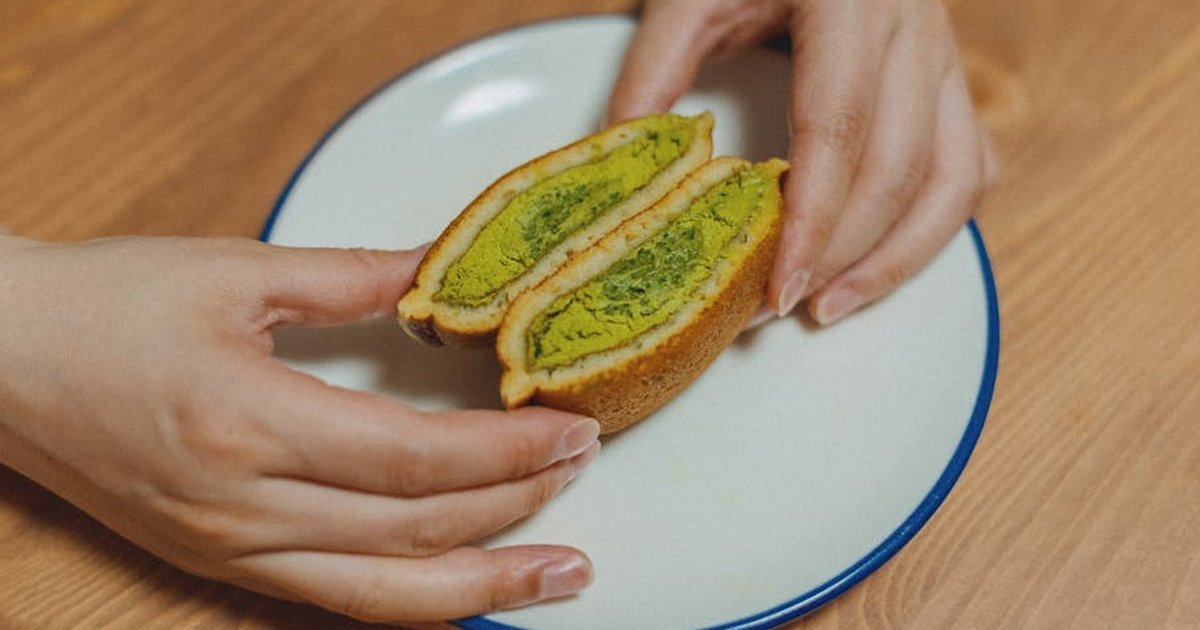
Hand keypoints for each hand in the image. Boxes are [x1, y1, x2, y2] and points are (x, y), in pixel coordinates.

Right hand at [0, 234, 598, 622]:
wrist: (0, 357)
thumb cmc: (105, 306)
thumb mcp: (235, 271)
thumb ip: (356, 276)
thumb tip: (448, 267)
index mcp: (249, 424)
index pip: (415, 459)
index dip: (508, 452)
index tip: (575, 430)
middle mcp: (243, 510)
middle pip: (415, 532)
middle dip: (516, 510)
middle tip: (586, 475)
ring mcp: (230, 551)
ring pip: (384, 595)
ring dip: (485, 587)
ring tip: (563, 574)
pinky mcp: (222, 564)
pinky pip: (337, 600)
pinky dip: (416, 601)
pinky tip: (470, 586)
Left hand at [609, 0, 996, 323]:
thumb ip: (654, 68)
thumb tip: (617, 158)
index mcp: (850, 1)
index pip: (838, 129)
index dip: (811, 219)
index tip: (777, 286)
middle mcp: (913, 27)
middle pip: (896, 166)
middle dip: (840, 252)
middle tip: (777, 307)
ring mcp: (943, 53)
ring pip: (952, 177)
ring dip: (896, 257)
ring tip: (831, 308)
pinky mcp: (952, 76)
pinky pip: (969, 164)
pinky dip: (932, 225)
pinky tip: (881, 262)